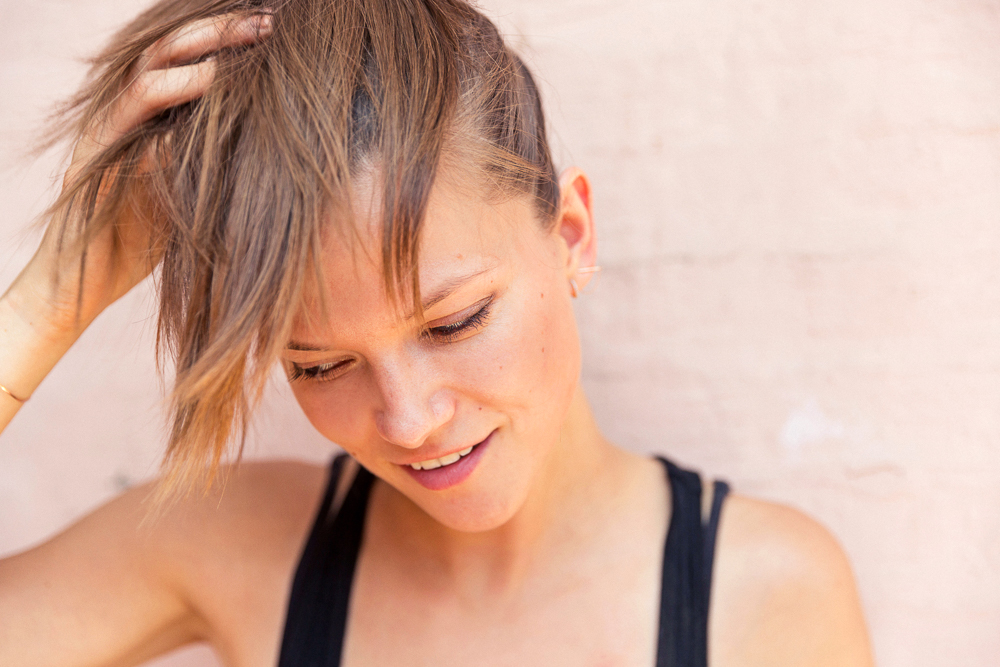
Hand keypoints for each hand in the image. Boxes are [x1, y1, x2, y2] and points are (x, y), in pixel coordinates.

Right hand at [7, 12, 272, 338]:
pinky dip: (174, 103)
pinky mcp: (97, 158)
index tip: (276, 31)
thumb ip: (214, 159)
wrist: (84, 281)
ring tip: (245, 47)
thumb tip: (274, 141)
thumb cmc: (143, 239)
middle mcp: (126, 112)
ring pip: (149, 74)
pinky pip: (134, 118)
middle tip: (267, 23)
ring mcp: (108, 130)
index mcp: (150, 115)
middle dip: (220, 32)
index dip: (229, 40)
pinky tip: (211, 92)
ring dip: (199, 57)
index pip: (188, 58)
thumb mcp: (192, 190)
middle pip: (170, 51)